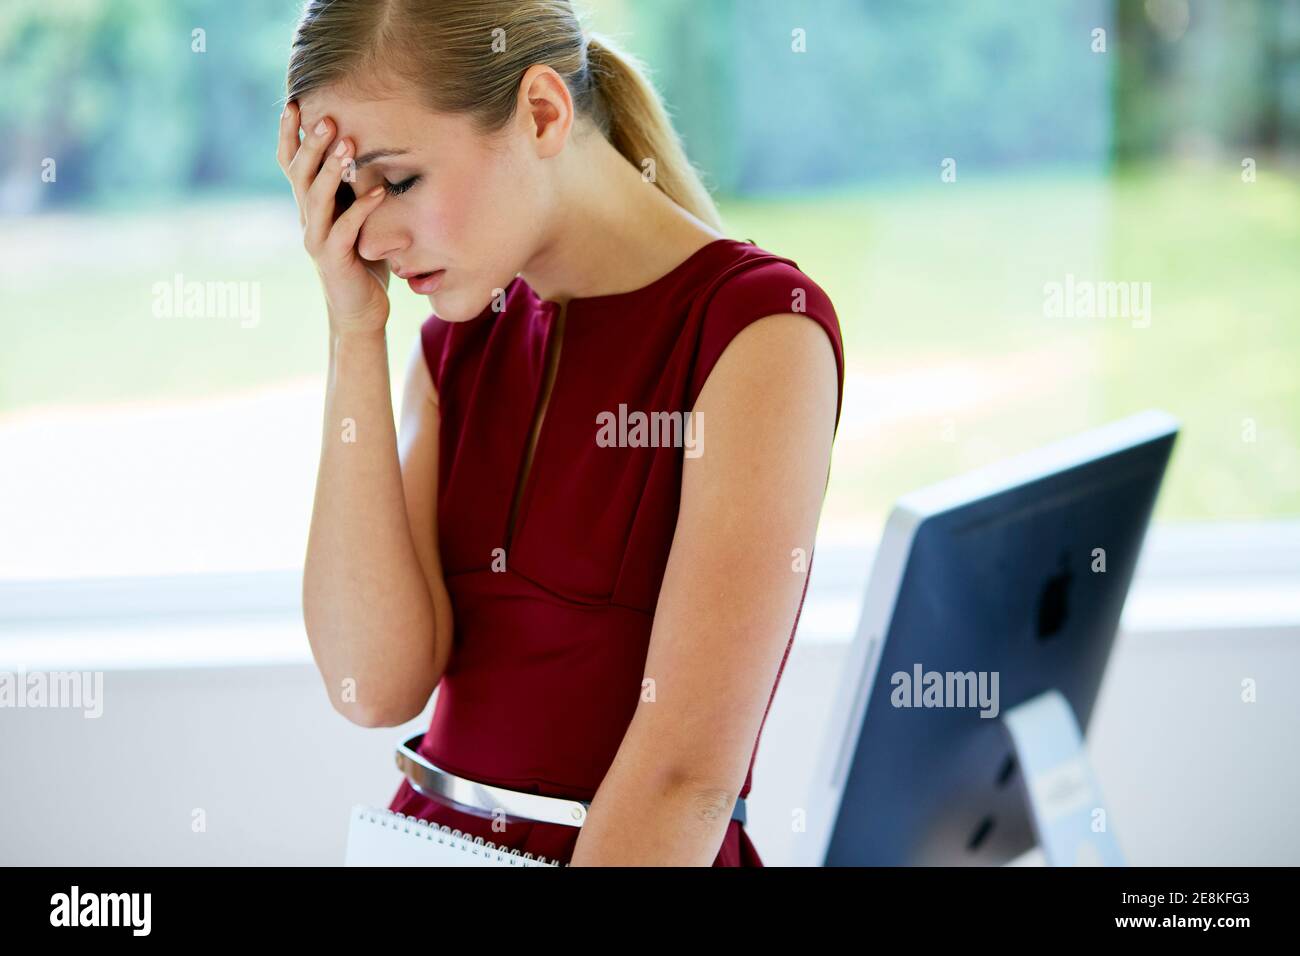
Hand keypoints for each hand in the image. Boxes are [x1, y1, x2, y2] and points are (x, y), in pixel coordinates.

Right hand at [277, 102, 390, 335]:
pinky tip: (381, 192)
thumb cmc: (363, 262)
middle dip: (312, 144)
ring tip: (349, 143)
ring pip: (316, 197)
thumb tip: (374, 153)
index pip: (290, 163)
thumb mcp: (358, 219)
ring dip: (332, 169)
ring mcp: (317, 239)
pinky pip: (346, 229)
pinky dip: (363, 208)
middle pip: (299, 174)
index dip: (289, 135)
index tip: (293, 102)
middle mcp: (307, 218)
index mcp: (309, 205)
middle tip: (327, 117)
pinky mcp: (334, 259)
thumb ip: (355, 190)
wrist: (359, 311)